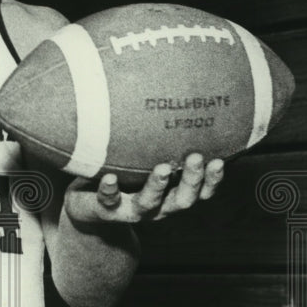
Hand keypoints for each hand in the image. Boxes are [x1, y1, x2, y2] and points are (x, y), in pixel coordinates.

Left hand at [63, 152, 223, 223]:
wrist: (87, 205)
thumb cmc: (124, 175)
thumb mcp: (145, 162)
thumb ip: (161, 143)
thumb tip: (175, 96)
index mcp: (171, 194)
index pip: (201, 191)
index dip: (212, 180)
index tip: (219, 160)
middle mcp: (157, 206)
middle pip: (183, 200)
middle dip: (192, 180)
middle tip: (197, 157)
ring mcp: (131, 209)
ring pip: (149, 203)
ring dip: (158, 186)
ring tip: (162, 168)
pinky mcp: (105, 208)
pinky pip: (108, 200)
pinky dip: (110, 189)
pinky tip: (109, 177)